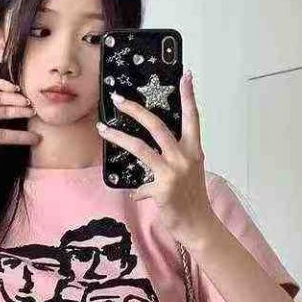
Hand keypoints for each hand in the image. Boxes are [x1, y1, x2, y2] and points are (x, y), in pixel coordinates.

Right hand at [0, 77, 40, 158]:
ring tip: (28, 102)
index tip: (37, 139)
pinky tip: (12, 88)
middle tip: (38, 114)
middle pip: (6, 114)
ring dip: (15, 99)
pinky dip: (1, 84)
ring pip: (1, 98)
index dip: (21, 137)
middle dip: (22, 114)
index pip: (4, 135)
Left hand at [96, 70, 215, 247]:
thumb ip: (171, 164)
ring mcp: (173, 172)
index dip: (188, 97)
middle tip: (119, 99)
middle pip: (157, 125)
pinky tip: (135, 196)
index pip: (192, 118)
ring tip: (103, 129)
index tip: (186, 75)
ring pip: (140, 147)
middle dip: (137, 110)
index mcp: (193, 151)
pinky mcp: (162, 188)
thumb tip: (147, 173)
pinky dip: (137, 192)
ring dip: (119, 137)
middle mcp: (184, 157)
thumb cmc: (192, 200)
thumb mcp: (187, 176)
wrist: (198, 225)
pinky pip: (140, 187)